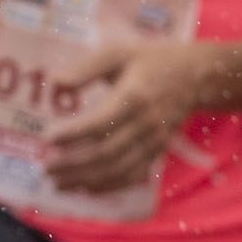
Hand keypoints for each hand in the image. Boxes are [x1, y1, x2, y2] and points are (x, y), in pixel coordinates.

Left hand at [37, 43, 211, 196]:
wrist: (195, 76)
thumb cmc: (150, 60)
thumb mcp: (117, 53)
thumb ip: (85, 69)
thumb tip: (54, 83)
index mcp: (133, 97)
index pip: (99, 124)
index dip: (72, 134)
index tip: (47, 138)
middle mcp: (145, 124)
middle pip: (105, 153)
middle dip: (72, 164)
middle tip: (45, 167)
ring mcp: (153, 141)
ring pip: (117, 169)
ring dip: (85, 180)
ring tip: (58, 182)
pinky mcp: (157, 152)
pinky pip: (132, 175)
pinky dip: (107, 186)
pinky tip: (85, 188)